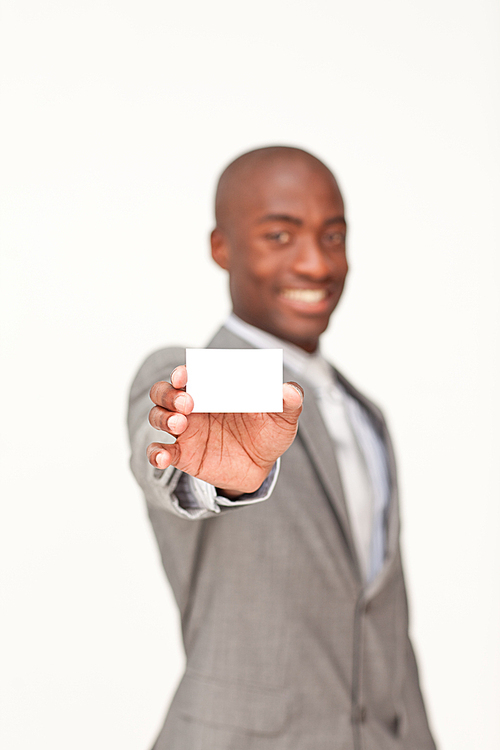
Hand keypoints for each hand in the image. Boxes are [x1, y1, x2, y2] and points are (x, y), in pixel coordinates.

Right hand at [147, 366, 302, 495]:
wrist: (263, 464)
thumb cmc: (268, 430)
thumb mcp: (283, 416)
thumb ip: (289, 401)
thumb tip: (289, 391)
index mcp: (214, 387)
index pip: (191, 372)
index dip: (184, 371)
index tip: (185, 375)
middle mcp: (193, 404)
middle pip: (164, 391)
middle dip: (169, 393)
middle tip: (187, 402)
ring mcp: (185, 429)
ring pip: (158, 416)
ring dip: (162, 417)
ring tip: (179, 424)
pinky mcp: (182, 454)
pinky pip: (159, 451)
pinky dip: (155, 453)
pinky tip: (163, 456)